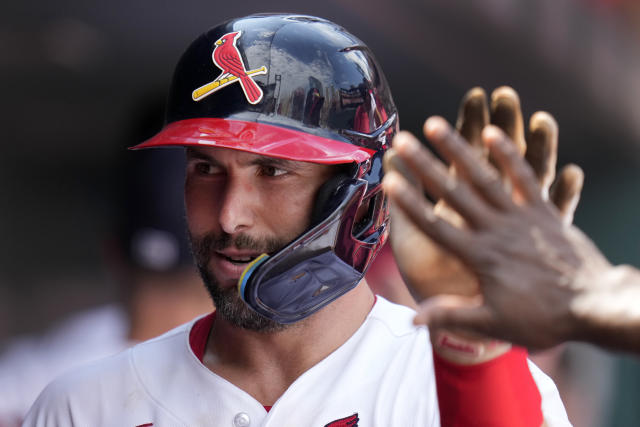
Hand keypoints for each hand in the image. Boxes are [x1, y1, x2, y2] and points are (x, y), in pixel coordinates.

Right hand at [383, 118, 613, 349]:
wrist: (597, 307)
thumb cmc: (543, 319)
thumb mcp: (494, 324)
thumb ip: (453, 317)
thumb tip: (414, 319)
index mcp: (480, 256)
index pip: (435, 226)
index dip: (409, 203)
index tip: (388, 181)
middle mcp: (497, 229)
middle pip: (455, 191)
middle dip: (426, 164)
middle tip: (404, 139)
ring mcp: (522, 216)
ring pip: (486, 175)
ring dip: (461, 147)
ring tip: (438, 124)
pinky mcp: (544, 211)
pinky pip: (526, 176)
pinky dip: (510, 153)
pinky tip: (493, 133)